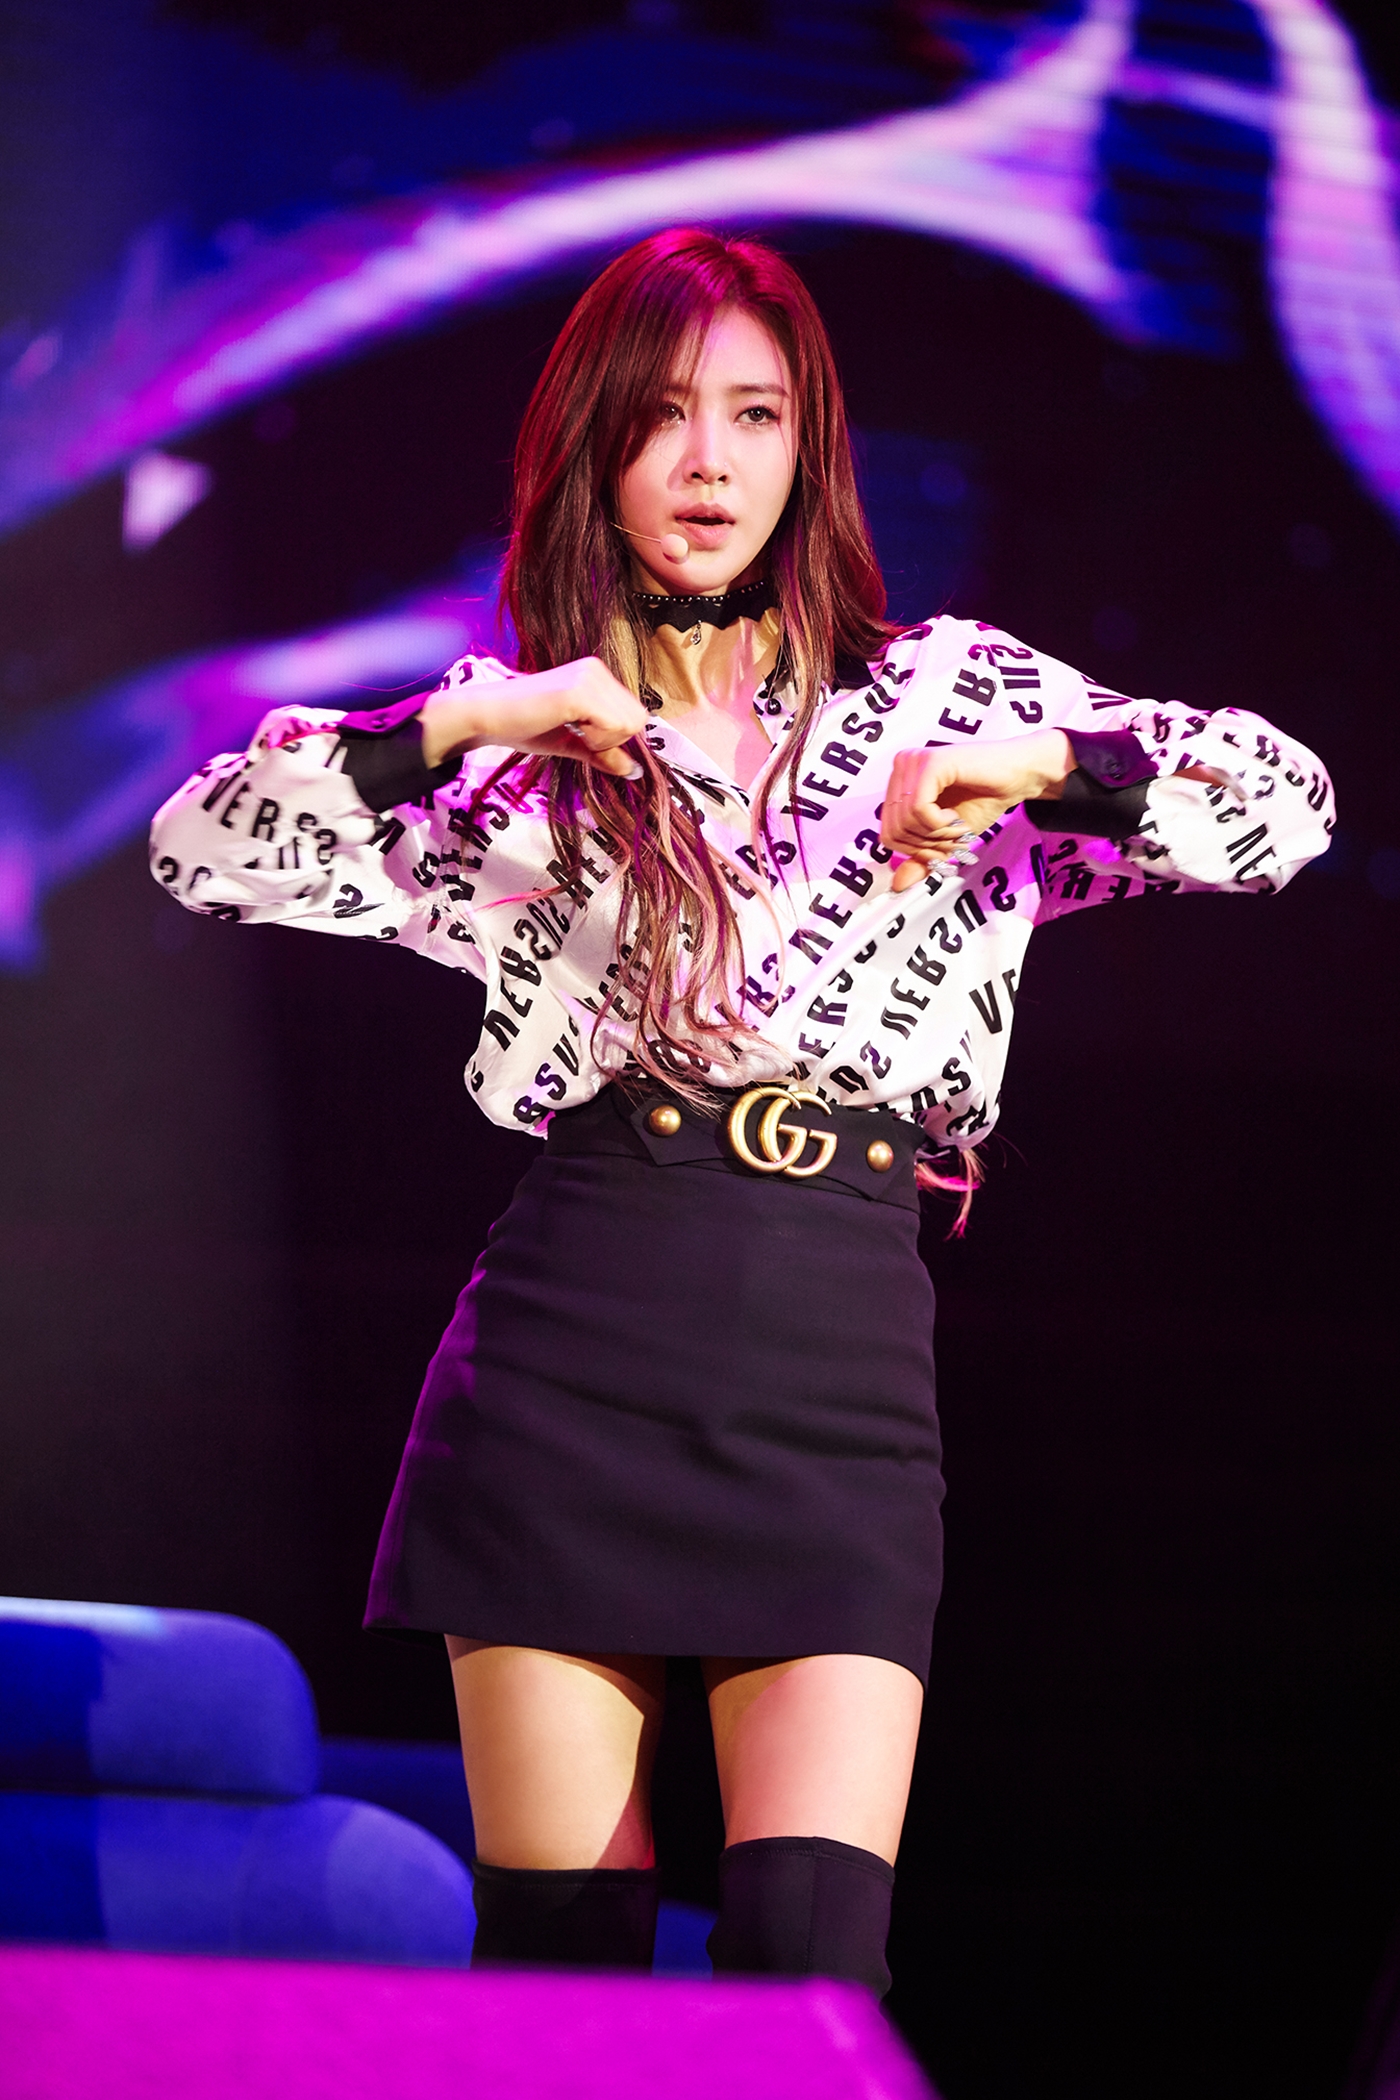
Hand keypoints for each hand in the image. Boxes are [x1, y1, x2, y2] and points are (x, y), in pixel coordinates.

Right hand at [421, 657, 649, 777]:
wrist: (486, 716)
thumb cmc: (521, 726)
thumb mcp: (571, 742)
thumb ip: (602, 753)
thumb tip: (633, 771)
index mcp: (597, 675)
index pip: (635, 715)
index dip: (614, 738)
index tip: (582, 736)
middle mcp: (597, 669)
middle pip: (637, 720)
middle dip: (611, 740)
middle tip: (575, 733)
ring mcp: (589, 676)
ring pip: (629, 724)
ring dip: (601, 739)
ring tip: (568, 727)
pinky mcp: (579, 690)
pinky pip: (612, 726)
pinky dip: (594, 739)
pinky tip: (566, 726)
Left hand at [881, 731, 1074, 892]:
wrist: (1018, 777)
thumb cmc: (983, 799)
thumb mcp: (946, 838)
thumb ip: (921, 858)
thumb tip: (898, 885)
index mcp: (899, 782)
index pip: (887, 833)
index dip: (915, 852)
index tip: (942, 849)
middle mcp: (901, 766)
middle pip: (894, 830)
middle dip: (927, 846)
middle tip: (953, 839)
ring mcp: (913, 761)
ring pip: (905, 821)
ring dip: (938, 835)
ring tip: (958, 827)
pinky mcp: (930, 761)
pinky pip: (919, 809)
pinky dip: (941, 824)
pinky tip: (956, 816)